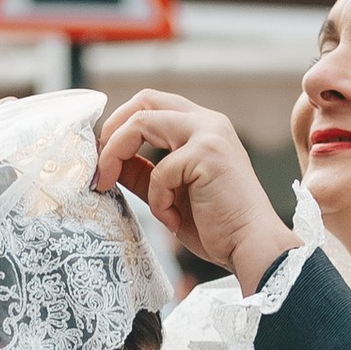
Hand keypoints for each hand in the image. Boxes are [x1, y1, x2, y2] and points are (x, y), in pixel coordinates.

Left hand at [94, 92, 296, 294]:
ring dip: (118, 155)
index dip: (119, 126)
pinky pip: (160, 171)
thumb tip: (107, 162)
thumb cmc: (217, 228)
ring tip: (112, 185)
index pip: (151, 106)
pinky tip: (174, 221)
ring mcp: (209, 133)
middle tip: (98, 165)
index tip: (102, 158)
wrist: (252, 248)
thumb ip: (142, 174)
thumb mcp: (169, 196)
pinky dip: (159, 202)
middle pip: (144, 100)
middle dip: (112, 131)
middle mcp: (207, 122)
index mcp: (202, 128)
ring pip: (142, 122)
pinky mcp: (207, 153)